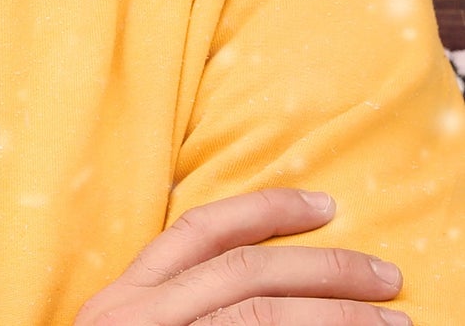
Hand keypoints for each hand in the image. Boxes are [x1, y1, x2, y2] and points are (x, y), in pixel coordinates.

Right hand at [74, 188, 408, 324]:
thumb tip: (273, 291)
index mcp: (126, 299)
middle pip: (244, 272)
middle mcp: (139, 317)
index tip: (323, 207)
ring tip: (394, 324)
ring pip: (263, 314)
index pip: (200, 231)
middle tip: (385, 275)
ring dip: (338, 317)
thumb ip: (181, 309)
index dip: (264, 210)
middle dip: (324, 268)